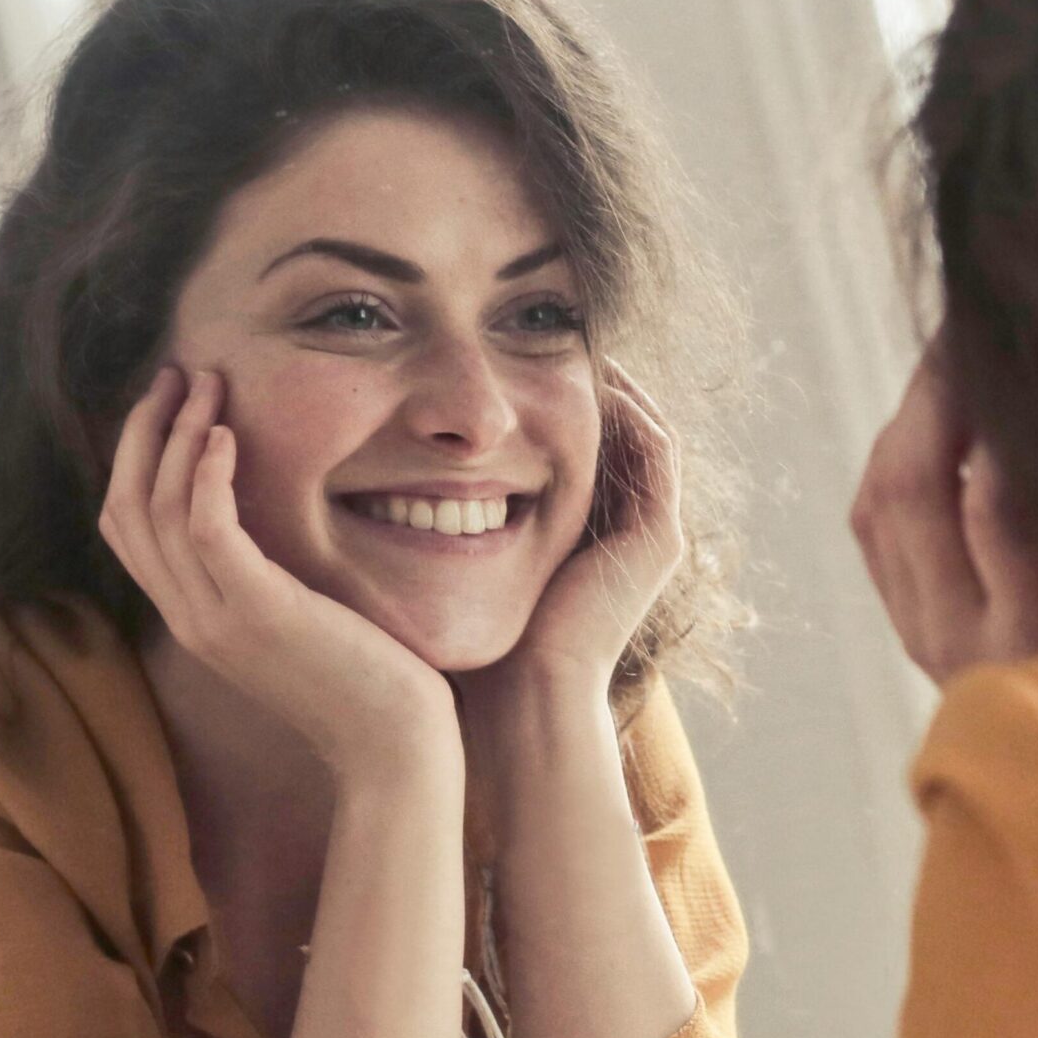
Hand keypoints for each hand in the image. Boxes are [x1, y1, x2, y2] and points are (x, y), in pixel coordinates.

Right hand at [100, 367, 456, 774]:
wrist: (393, 746)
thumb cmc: (364, 680)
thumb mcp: (297, 620)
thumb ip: (266, 577)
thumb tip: (268, 520)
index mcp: (194, 618)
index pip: (126, 529)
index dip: (134, 457)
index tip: (168, 402)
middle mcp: (190, 620)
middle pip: (125, 508)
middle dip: (143, 431)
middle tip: (176, 373)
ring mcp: (217, 620)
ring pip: (158, 510)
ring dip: (176, 435)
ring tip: (206, 383)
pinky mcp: (258, 613)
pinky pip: (206, 531)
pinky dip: (205, 474)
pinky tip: (224, 435)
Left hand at [463, 362, 684, 706]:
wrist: (523, 704)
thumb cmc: (478, 652)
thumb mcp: (453, 569)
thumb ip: (438, 527)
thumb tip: (377, 478)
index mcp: (583, 542)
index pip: (577, 448)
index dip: (549, 397)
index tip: (508, 358)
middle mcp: (625, 537)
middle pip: (614, 433)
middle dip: (581, 379)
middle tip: (542, 332)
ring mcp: (650, 538)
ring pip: (641, 431)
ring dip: (609, 381)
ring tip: (568, 336)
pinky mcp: (660, 539)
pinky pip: (655, 447)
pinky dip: (627, 404)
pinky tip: (589, 371)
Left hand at [850, 336, 1037, 684]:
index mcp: (1037, 645)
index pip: (999, 509)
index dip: (1005, 421)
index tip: (1032, 347)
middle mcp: (964, 644)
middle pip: (912, 490)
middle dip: (938, 388)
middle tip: (974, 314)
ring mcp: (929, 638)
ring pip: (880, 501)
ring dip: (910, 412)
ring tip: (955, 345)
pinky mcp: (918, 630)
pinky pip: (875, 527)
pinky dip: (897, 454)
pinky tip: (937, 410)